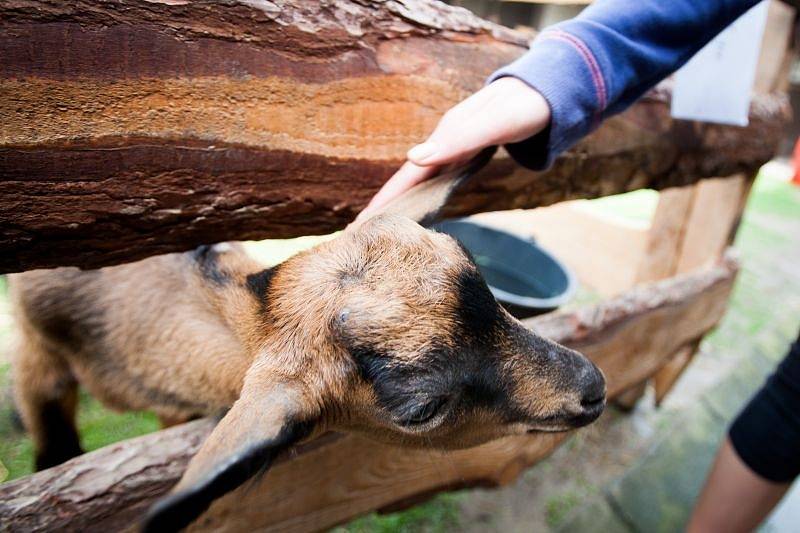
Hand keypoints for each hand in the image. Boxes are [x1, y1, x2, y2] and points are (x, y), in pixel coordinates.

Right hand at [357, 77, 550, 220]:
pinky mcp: (466, 157)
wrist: (544, 93)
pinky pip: (438, 182)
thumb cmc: (521, 108)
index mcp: (444, 140)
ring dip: (402, 205)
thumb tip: (412, 159)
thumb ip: (456, 140)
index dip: (383, 201)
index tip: (358, 224)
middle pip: (408, 182)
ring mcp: (454, 152)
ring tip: (382, 229)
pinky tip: (421, 211)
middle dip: (384, 208)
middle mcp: (444, 147)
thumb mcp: (492, 123)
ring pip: (421, 183)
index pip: (405, 177)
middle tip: (358, 236)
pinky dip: (424, 198)